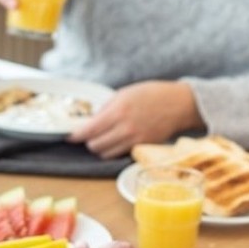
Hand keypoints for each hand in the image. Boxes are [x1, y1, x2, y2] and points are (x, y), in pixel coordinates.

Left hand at [67, 81, 203, 158]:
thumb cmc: (151, 94)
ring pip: (107, 153)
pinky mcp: (142, 147)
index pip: (89, 130)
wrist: (178, 104)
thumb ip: (107, 108)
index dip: (76, 135)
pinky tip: (116, 141)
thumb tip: (91, 121)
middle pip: (95, 145)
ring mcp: (135, 139)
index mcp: (118, 110)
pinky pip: (120, 154)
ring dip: (100, 148)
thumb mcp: (124, 93)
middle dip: (88, 141)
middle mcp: (125, 128)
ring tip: (101, 139)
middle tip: (88, 135)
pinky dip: (114, 150)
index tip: (70, 136)